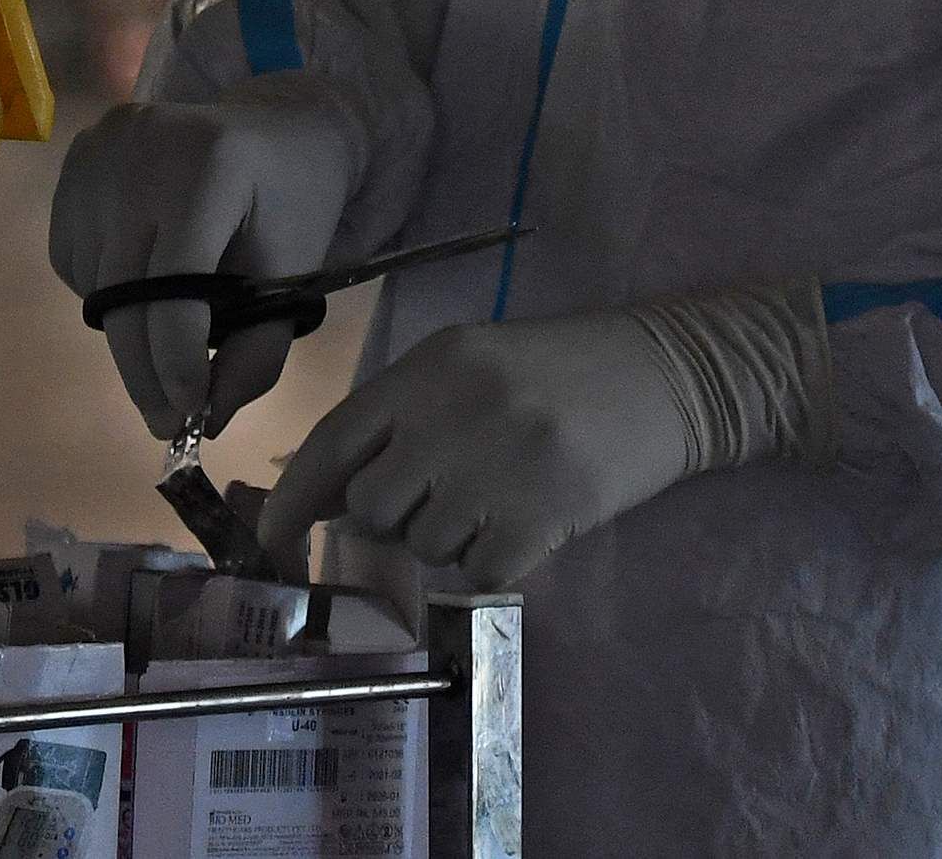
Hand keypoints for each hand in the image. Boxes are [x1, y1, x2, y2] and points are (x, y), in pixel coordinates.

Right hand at [49, 83, 363, 438]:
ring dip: (127, 330)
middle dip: (146, 370)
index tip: (191, 416)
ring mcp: (102, 146)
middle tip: (167, 422)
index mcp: (211, 165)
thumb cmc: (294, 202)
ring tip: (171, 331)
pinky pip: (72, 257)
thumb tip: (206, 420)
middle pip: (126, 292)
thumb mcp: (294, 275)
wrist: (278, 127)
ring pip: (95, 284)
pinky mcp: (79, 155)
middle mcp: (143, 146)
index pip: (175, 285)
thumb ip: (257, 352)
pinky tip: (146, 277)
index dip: (177, 362)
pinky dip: (104, 289)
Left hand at [258, 283, 831, 587]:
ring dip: (451, 540)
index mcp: (432, 366)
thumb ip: (398, 419)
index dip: (293, 498)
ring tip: (499, 499)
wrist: (669, 374)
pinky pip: (481, 573)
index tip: (272, 541)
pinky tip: (526, 524)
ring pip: (426, 546)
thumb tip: (323, 494)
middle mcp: (457, 412)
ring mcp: (501, 465)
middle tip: (442, 501)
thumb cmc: (560, 370)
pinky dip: (495, 563)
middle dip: (396, 519)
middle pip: (374, 508)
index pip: (335, 441)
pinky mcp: (544, 515)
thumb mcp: (470, 367)